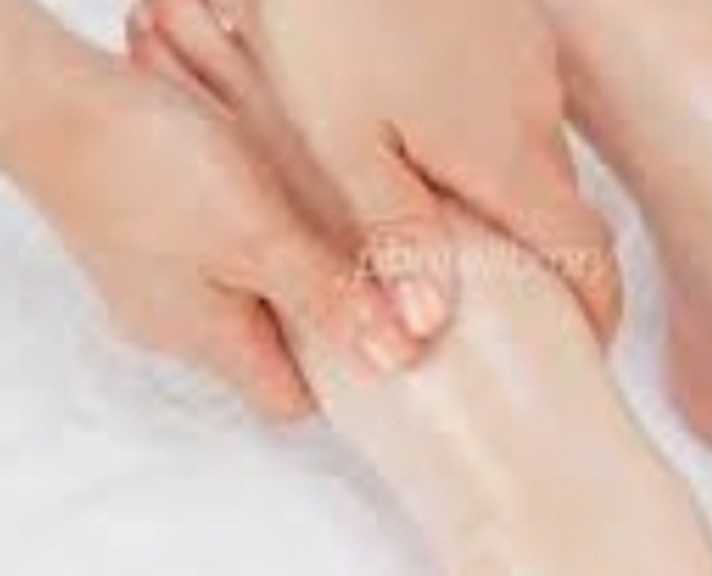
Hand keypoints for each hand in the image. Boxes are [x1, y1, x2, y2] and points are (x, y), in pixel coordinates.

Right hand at [7, 54, 425, 418]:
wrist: (57, 104)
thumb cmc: (148, 166)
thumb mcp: (258, 235)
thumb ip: (325, 295)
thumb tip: (391, 355)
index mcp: (210, 340)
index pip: (286, 401)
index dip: (341, 379)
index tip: (382, 336)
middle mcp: (178, 327)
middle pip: (268, 351)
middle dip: (319, 317)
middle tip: (359, 267)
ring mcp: (158, 287)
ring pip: (245, 301)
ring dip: (287, 273)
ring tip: (313, 224)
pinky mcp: (148, 244)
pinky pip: (215, 264)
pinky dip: (250, 243)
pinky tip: (264, 200)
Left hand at [130, 0, 621, 340]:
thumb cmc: (331, 20)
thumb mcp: (344, 144)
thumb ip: (394, 239)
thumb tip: (424, 334)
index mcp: (505, 156)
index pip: (589, 256)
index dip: (598, 313)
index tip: (583, 348)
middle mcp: (535, 113)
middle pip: (565, 212)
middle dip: (551, 267)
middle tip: (505, 308)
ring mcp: (529, 67)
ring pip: (538, 159)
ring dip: (518, 204)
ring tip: (460, 229)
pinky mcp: (510, 32)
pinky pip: (520, 110)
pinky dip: (498, 148)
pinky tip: (439, 140)